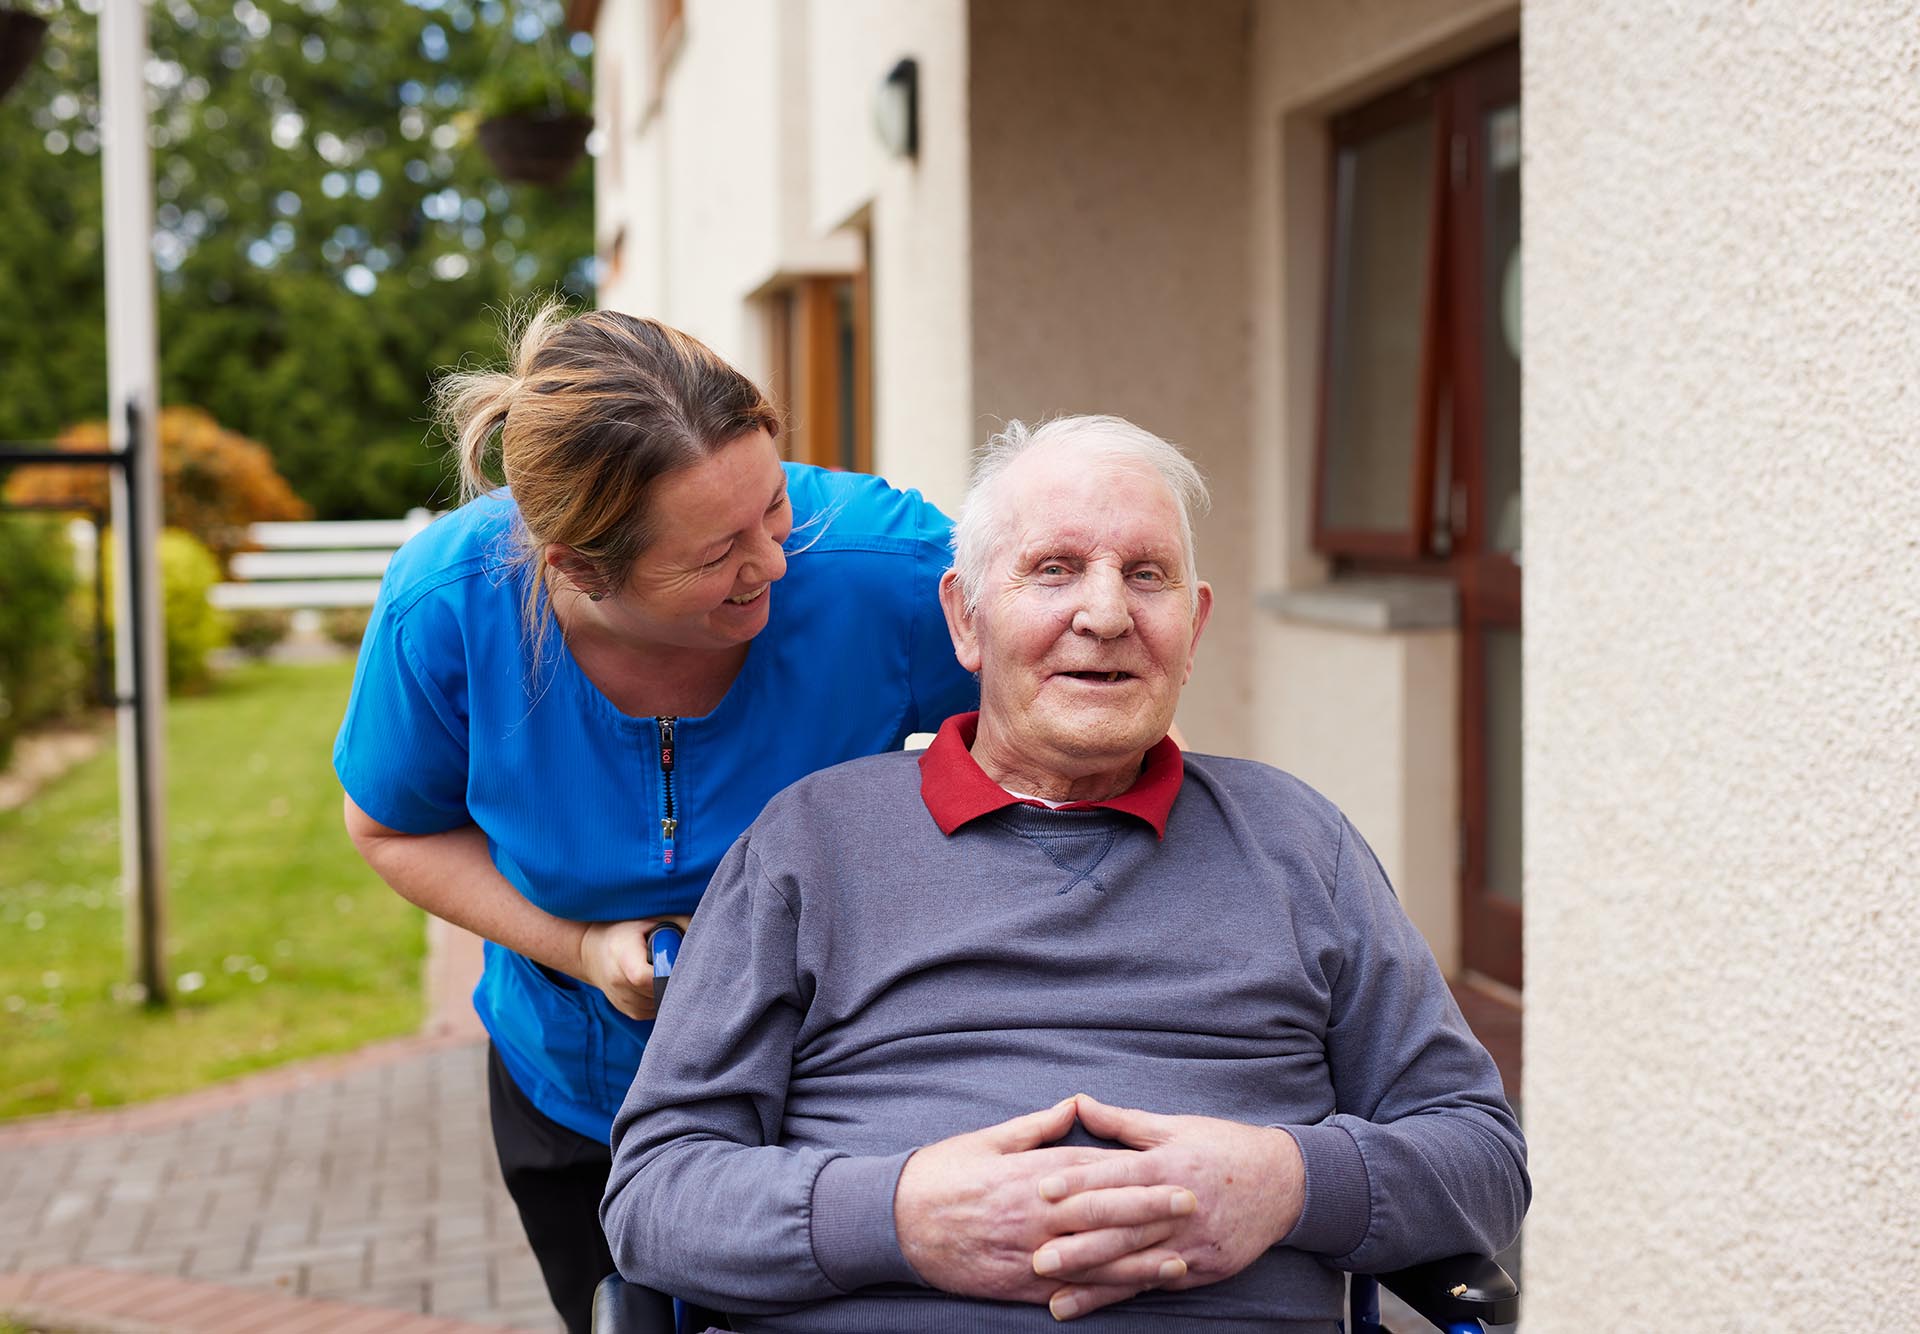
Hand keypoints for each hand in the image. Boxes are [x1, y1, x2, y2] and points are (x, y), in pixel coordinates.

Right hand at [577, 916, 691, 1019]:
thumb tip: (707, 935)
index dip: (670, 973)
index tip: (680, 961)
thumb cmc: (625, 930)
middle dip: (675, 980)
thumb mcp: (649, 919)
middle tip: (680, 965)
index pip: (651, 978)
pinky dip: (663, 997)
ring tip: (665, 971)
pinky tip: (659, 982)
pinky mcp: (631, 1013)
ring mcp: (625, 1003)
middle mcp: (620, 985)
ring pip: (662, 1004)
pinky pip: (658, 1010)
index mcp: (624, 960)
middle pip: (661, 993)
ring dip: (670, 990)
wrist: (591, 952)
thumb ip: (680, 923)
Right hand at [894, 1099, 1196, 1312]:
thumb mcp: (988, 1139)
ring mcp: (1027, 1254)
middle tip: (1192, 1207)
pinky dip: (1101, 1296)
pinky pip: (1066, 1293)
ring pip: (1094, 1261)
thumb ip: (1037, 1127)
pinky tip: (1128, 1296)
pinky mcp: (1016, 1286)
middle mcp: (1035, 1216)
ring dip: (1139, 1263)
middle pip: (1104, 1215)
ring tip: (1178, 1261)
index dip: (1139, 1175)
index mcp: (1030, 1175)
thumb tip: (1075, 1106)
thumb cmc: (942, 1174)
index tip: (1175, 1171)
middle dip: (1152, 1212)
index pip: (1095, 1174)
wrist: (895, 1221)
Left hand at [1030, 1094, 1304, 1319]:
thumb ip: (1123, 1122)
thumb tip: (1078, 1103)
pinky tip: (1093, 1304)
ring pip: (1138, 1265)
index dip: (1081, 1182)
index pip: (1120, 1175)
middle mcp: (1182, 1208)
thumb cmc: (1223, 1148)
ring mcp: (1194, 1243)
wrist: (1286, 1184)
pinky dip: (1123, 1296)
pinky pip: (1158, 1283)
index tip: (1042, 1190)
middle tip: (1038, 1257)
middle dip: (1080, 1246)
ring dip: (1095, 1283)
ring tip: (1055, 1295)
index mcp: (1172, 1166)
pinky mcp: (1204, 1269)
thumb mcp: (1177, 1127)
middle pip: (1125, 1228)